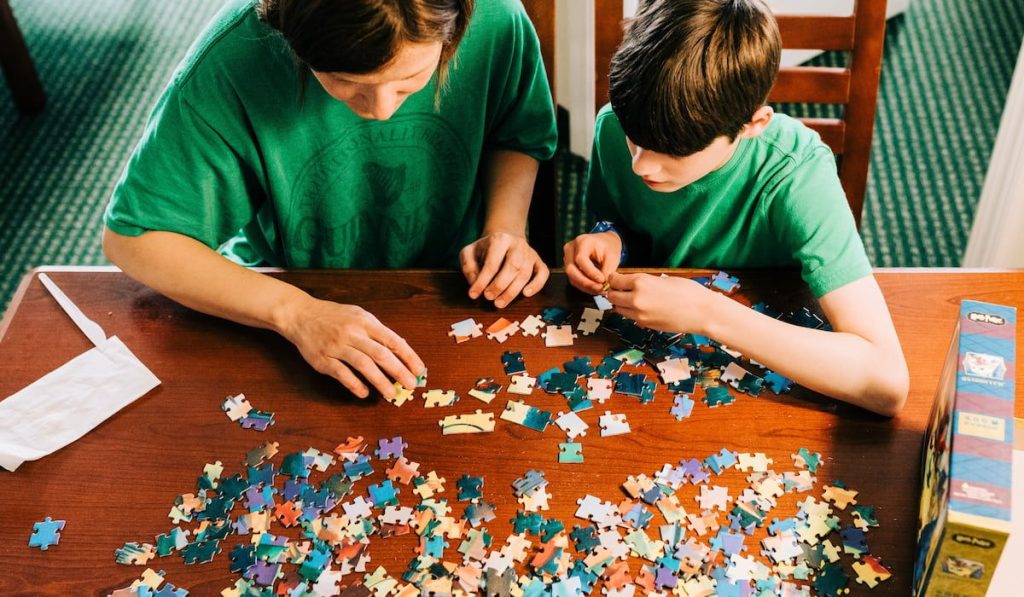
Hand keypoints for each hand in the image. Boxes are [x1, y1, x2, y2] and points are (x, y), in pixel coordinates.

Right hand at [278, 297, 424, 398]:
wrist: (300, 315)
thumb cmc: (334, 317)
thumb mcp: (358, 316)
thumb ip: (377, 331)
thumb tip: (401, 347)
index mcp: (364, 321)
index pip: (391, 340)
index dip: (408, 356)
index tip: (419, 370)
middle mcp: (352, 333)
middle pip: (380, 354)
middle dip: (398, 371)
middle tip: (410, 385)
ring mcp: (337, 346)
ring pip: (363, 365)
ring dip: (380, 381)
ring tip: (391, 394)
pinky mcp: (323, 359)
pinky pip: (342, 374)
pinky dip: (355, 385)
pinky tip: (365, 393)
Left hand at [460, 231, 548, 307]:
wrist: (505, 238)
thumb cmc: (485, 249)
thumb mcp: (470, 252)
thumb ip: (468, 267)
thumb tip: (474, 283)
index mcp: (500, 239)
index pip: (492, 263)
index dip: (482, 281)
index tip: (473, 294)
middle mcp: (517, 244)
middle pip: (513, 267)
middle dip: (499, 286)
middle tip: (489, 297)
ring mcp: (530, 253)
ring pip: (525, 273)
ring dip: (512, 291)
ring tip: (499, 303)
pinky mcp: (538, 261)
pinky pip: (543, 273)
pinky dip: (537, 285)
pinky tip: (526, 294)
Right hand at [563, 232, 621, 293]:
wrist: (604, 243)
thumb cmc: (608, 247)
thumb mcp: (613, 256)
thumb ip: (608, 270)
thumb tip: (603, 285)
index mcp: (582, 241)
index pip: (581, 259)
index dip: (590, 272)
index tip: (602, 280)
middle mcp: (571, 249)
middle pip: (571, 269)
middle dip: (586, 282)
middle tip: (600, 288)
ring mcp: (567, 258)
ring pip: (571, 277)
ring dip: (585, 286)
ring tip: (600, 290)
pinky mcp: (569, 266)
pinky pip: (573, 280)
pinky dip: (584, 286)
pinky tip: (594, 288)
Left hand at [606, 272, 716, 332]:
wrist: (702, 312)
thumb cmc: (688, 292)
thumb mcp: (663, 278)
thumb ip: (645, 280)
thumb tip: (631, 282)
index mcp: (641, 283)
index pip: (614, 280)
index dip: (614, 278)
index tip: (616, 278)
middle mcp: (636, 299)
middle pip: (612, 296)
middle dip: (614, 292)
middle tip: (621, 289)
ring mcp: (639, 314)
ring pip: (618, 308)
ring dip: (621, 303)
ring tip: (631, 298)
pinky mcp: (644, 324)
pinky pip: (630, 317)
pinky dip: (631, 312)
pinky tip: (643, 307)